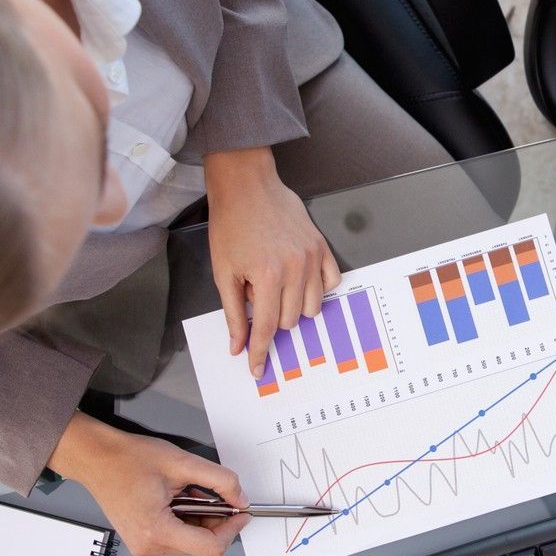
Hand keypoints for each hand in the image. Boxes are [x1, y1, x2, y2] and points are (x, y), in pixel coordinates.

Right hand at [50, 413, 250, 555]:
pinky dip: (186, 519)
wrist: (95, 457)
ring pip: (190, 541)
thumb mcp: (182, 462)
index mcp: (156, 531)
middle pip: (202, 545)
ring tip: (187, 492)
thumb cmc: (128, 459)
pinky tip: (178, 498)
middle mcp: (147, 546)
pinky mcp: (141, 539)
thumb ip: (220, 481)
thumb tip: (241, 499)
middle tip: (213, 493)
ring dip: (200, 518)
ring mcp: (142, 545)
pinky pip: (176, 536)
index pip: (211, 547)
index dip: (232, 529)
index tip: (242, 511)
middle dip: (216, 520)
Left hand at [205, 146, 340, 377]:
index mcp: (267, 276)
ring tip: (276, 283)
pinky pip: (331, 282)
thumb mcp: (223, 272)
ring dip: (294, 306)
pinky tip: (299, 279)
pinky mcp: (322, 247)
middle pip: (291, 320)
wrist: (247, 186)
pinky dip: (317, 289)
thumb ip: (234, 312)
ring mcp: (312, 257)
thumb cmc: (231, 225)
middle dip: (273, 317)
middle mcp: (295, 269)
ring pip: (312, 306)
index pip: (267, 327)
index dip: (260, 352)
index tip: (258, 369)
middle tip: (256, 290)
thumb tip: (238, 345)